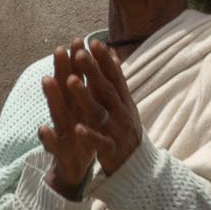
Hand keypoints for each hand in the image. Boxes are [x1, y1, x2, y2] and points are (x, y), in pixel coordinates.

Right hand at [38, 44, 97, 198]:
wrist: (73, 171)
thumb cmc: (82, 139)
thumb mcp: (87, 113)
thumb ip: (89, 92)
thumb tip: (96, 69)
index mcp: (76, 106)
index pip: (76, 79)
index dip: (77, 60)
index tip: (78, 39)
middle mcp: (66, 115)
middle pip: (63, 89)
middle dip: (61, 69)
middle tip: (60, 49)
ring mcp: (61, 132)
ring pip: (56, 112)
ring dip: (52, 96)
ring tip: (48, 80)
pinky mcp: (59, 151)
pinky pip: (52, 144)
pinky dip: (47, 137)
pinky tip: (42, 129)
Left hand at [66, 41, 142, 175]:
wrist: (139, 168)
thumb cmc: (125, 131)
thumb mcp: (124, 105)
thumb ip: (116, 82)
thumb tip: (113, 55)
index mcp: (123, 102)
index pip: (114, 77)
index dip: (104, 60)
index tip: (93, 41)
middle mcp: (121, 113)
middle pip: (106, 89)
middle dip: (93, 71)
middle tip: (80, 52)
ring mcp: (117, 131)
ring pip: (99, 112)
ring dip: (85, 96)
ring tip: (71, 81)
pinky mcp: (111, 151)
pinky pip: (99, 142)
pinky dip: (90, 135)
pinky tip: (77, 128)